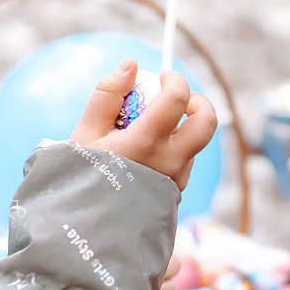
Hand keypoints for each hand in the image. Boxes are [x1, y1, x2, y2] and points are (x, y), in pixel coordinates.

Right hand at [73, 61, 215, 191]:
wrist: (88, 225)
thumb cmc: (83, 175)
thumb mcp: (86, 132)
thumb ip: (107, 93)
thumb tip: (130, 64)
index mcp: (146, 143)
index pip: (178, 98)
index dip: (174, 79)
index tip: (162, 76)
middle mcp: (169, 161)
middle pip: (206, 121)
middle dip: (198, 100)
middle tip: (177, 98)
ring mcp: (176, 179)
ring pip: (195, 141)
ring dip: (182, 126)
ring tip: (151, 128)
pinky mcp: (177, 191)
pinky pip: (185, 160)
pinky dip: (174, 146)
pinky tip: (147, 152)